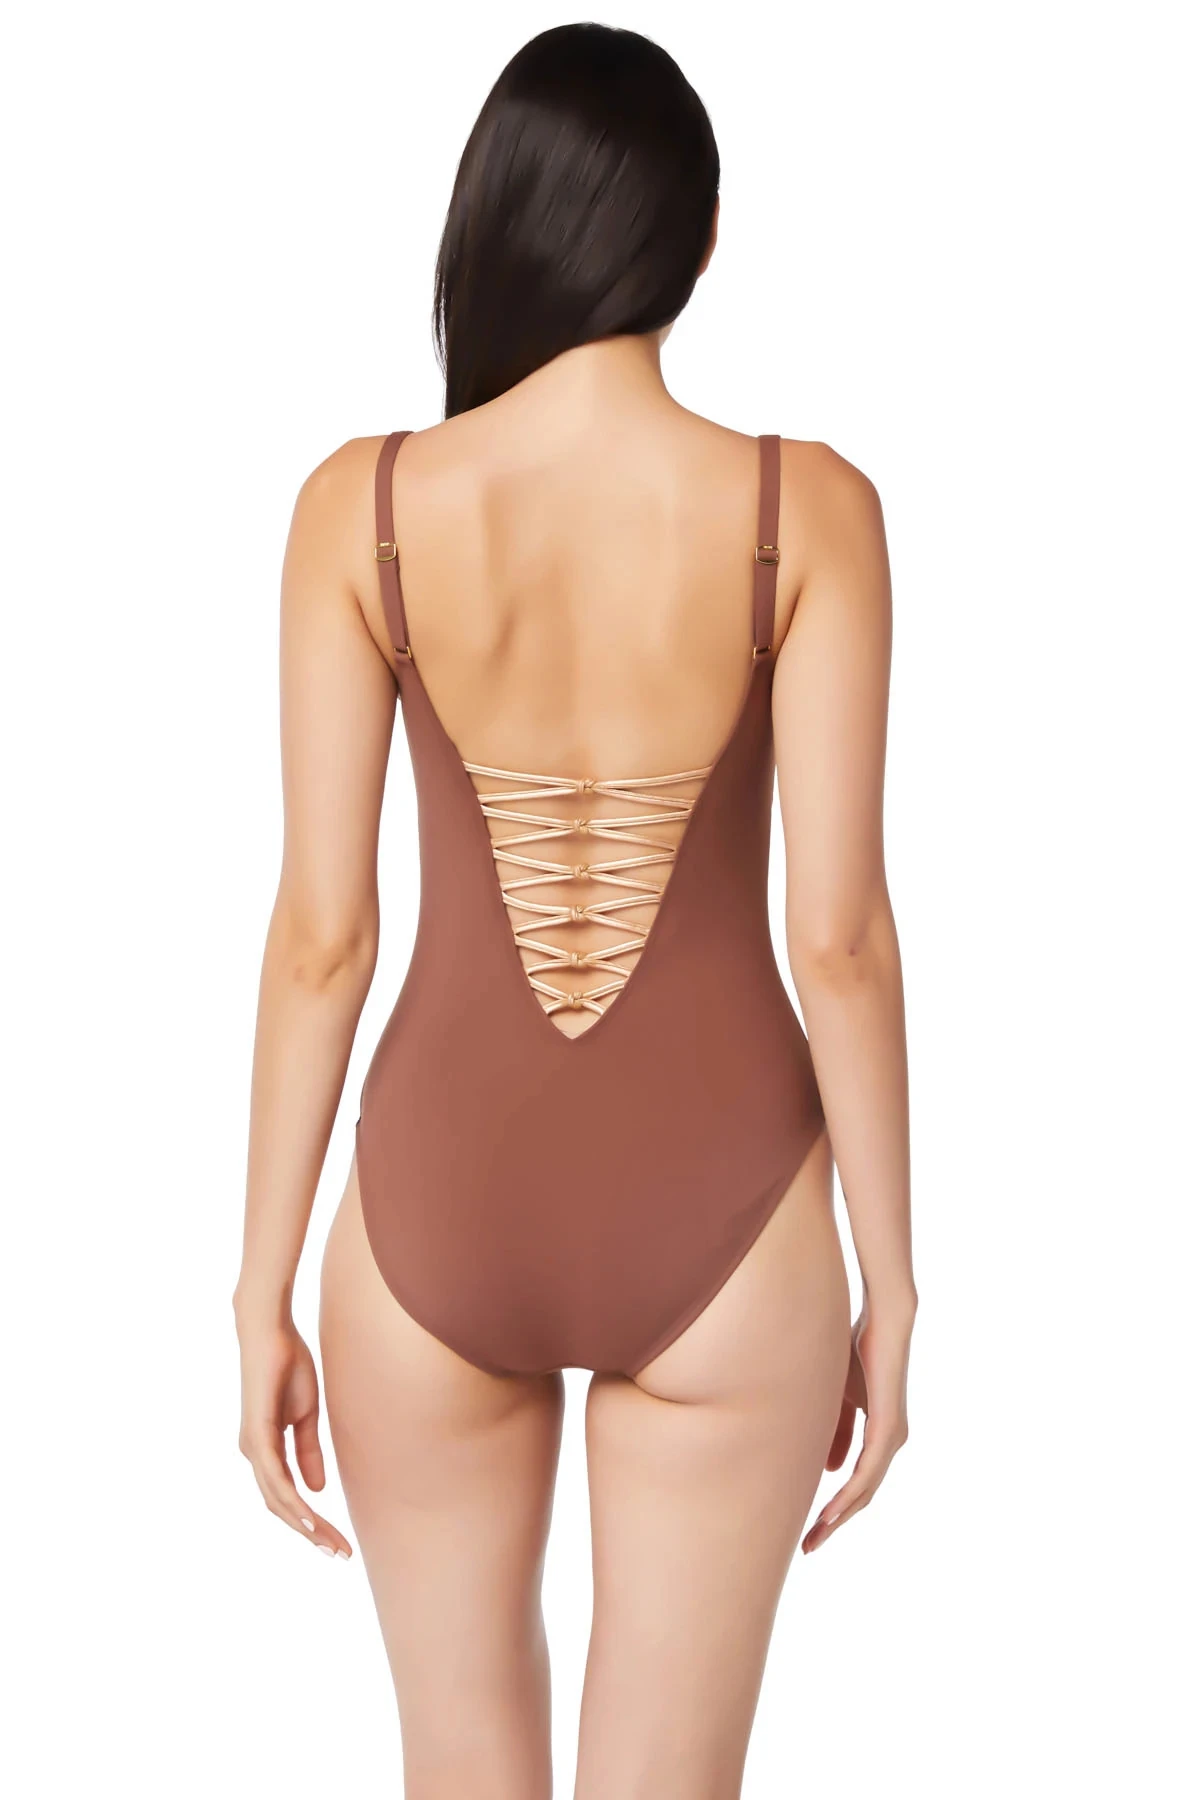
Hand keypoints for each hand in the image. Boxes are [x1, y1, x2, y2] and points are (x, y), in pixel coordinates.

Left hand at [236, 1311, 352, 1559]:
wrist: (271, 1331)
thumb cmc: (287, 1366)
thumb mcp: (305, 1415)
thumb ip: (308, 1451)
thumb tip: (316, 1489)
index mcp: (266, 1450)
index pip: (288, 1497)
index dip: (312, 1522)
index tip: (337, 1541)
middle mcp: (254, 1454)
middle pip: (282, 1507)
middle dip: (312, 1533)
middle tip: (341, 1554)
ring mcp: (252, 1446)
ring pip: (277, 1499)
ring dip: (305, 1526)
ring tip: (331, 1545)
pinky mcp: (256, 1435)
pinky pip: (274, 1477)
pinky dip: (292, 1501)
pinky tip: (309, 1518)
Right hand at [801, 1292, 913, 1552]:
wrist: (881, 1320)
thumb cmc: (856, 1350)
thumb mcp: (835, 1398)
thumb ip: (833, 1432)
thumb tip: (827, 1470)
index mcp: (879, 1435)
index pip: (855, 1482)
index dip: (832, 1506)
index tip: (809, 1527)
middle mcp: (891, 1442)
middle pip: (860, 1495)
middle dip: (832, 1523)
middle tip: (807, 1547)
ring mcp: (892, 1438)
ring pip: (865, 1491)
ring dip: (838, 1517)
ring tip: (815, 1537)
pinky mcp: (889, 1429)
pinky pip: (868, 1472)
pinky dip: (849, 1495)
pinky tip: (833, 1512)